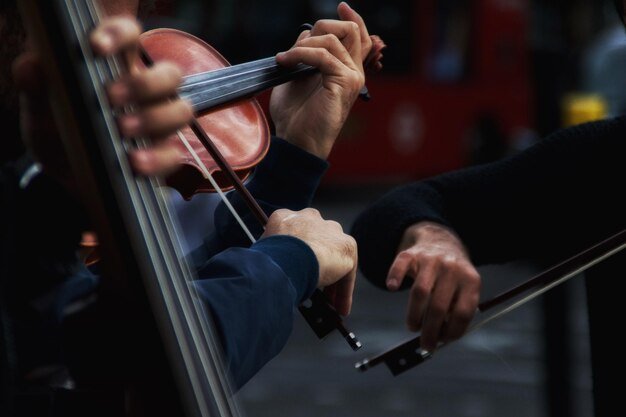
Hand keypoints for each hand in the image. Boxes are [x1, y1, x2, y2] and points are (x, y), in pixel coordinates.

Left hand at [13, 15, 191, 186]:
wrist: (67, 176)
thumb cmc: (59, 132)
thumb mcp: (39, 109)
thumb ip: (36, 87)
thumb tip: (32, 68)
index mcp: (116, 67)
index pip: (130, 35)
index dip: (120, 34)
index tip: (96, 47)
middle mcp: (145, 93)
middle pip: (170, 74)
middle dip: (143, 83)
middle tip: (110, 97)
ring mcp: (158, 124)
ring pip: (181, 110)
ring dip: (153, 118)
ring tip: (121, 129)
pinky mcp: (162, 155)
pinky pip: (173, 154)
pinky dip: (156, 158)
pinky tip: (133, 161)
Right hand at [262, 208, 356, 315]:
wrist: (285, 259)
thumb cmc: (267, 260)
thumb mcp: (264, 253)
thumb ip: (274, 256)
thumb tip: (273, 274)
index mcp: (286, 217)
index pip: (294, 233)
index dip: (296, 254)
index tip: (297, 270)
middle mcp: (310, 218)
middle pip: (317, 242)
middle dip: (317, 263)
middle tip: (314, 286)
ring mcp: (330, 230)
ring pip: (334, 257)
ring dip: (332, 279)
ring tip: (329, 303)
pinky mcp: (346, 246)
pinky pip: (346, 272)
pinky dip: (344, 291)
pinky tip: (340, 309)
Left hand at [269, 2, 370, 158]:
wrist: (297, 142)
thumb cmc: (296, 116)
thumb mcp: (296, 78)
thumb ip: (304, 55)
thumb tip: (305, 34)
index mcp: (345, 71)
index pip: (359, 37)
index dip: (352, 17)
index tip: (341, 5)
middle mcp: (354, 72)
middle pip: (351, 30)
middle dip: (320, 27)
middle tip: (296, 47)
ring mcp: (352, 77)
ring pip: (332, 38)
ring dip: (302, 45)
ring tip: (284, 60)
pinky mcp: (345, 82)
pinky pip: (323, 55)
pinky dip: (300, 54)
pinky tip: (285, 62)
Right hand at [387, 222, 480, 350]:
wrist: (441, 241)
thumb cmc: (452, 276)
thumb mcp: (465, 289)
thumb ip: (458, 310)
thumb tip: (443, 338)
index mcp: (470, 280)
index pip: (463, 312)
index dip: (453, 331)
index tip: (443, 341)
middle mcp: (452, 268)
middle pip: (439, 306)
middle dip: (431, 331)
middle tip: (425, 344)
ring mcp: (431, 259)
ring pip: (420, 292)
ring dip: (414, 315)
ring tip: (413, 327)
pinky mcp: (412, 254)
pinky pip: (401, 265)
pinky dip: (394, 276)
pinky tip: (392, 288)